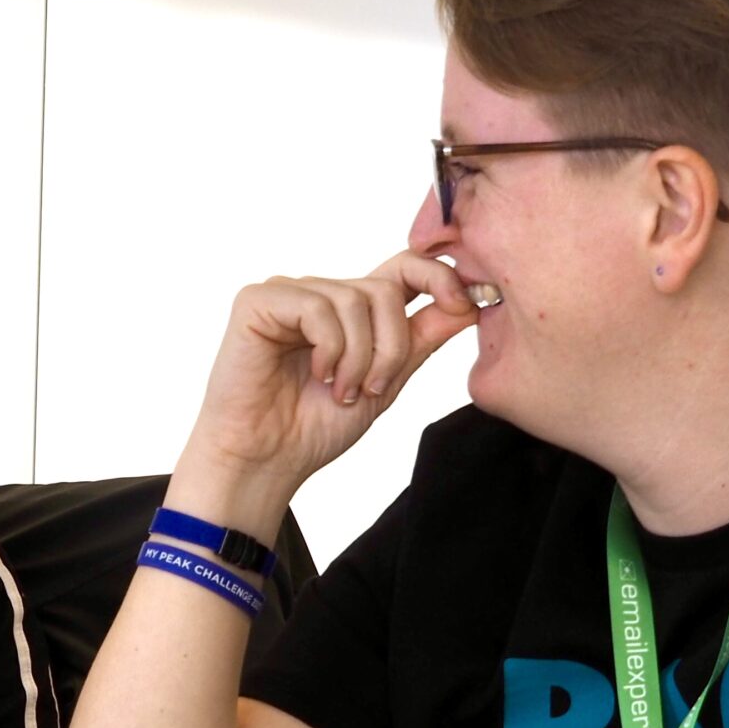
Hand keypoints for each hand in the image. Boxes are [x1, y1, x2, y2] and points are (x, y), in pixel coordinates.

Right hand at [180, 253, 478, 512]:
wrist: (266, 460)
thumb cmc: (313, 427)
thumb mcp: (386, 383)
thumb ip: (420, 340)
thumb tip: (470, 303)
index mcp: (353, 311)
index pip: (404, 267)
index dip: (440, 276)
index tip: (467, 305)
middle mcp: (321, 294)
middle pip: (384, 289)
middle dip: (391, 345)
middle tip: (372, 389)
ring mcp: (289, 294)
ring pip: (353, 300)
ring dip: (358, 357)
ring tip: (340, 391)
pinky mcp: (258, 302)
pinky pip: (316, 308)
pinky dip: (328, 349)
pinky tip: (317, 375)